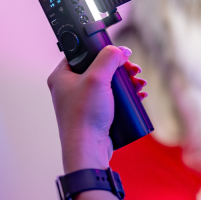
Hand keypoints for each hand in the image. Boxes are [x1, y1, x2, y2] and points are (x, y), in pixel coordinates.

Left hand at [47, 46, 146, 173]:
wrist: (88, 150)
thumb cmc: (85, 115)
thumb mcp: (97, 78)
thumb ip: (109, 58)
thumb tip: (122, 50)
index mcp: (61, 76)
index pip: (82, 52)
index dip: (102, 50)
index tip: (119, 53)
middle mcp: (69, 88)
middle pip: (99, 67)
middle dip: (121, 68)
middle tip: (134, 70)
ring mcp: (82, 101)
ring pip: (108, 83)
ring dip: (127, 81)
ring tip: (139, 84)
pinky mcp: (94, 113)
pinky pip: (111, 97)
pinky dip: (126, 95)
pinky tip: (138, 95)